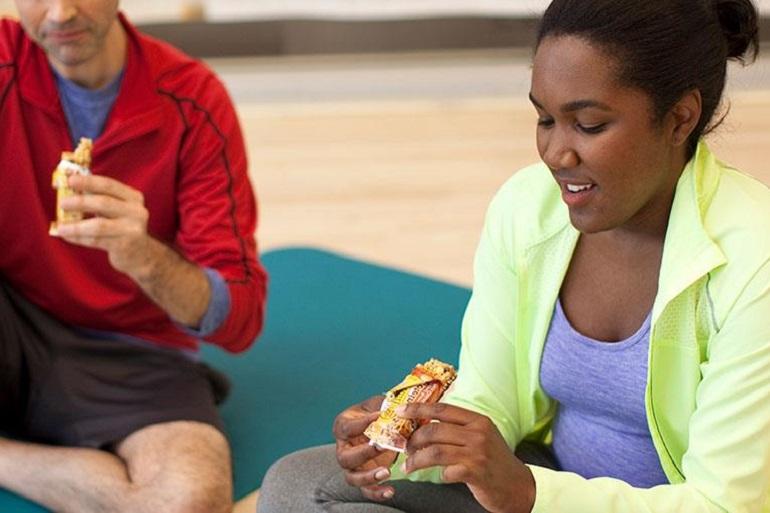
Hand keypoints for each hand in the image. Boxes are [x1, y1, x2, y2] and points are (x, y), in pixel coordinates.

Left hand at [54, 174, 151, 276]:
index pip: (109, 185)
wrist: (141, 254)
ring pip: (99, 225)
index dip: (88, 182)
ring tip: (61, 227)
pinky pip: (96, 240)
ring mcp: (132, 229)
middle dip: (80, 202)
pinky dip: (79, 238)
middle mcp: (136, 211)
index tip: (70, 180)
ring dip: (76, 225)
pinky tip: (67, 237)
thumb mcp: (117, 209)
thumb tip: (70, 188)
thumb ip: (100, 197)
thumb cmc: (121, 227)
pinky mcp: (124, 245)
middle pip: (104, 203)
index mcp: (133, 197)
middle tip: (62, 203)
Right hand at [333, 396, 397, 500]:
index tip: (380, 416)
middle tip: (382, 446)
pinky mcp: (364, 478)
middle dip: (363, 453)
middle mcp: (343, 448)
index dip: (362, 423)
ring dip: (368, 477)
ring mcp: (352, 466)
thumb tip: (399, 408)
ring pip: (352, 477)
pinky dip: (377, 493)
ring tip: (387, 472)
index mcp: (343, 426)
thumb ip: (385, 405)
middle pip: (344, 458)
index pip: (347, 428)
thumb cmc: (375, 413)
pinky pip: (366, 490)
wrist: (380, 427)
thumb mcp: (378, 404)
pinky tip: (391, 490)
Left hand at [399, 403, 535, 512]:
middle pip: (434, 430)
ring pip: (435, 451)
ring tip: (408, 466)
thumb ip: (459, 428)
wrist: (519, 486)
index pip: (442, 409)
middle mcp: (478, 433)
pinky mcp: (476, 473)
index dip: (418, 408)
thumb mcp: (482, 436)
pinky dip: (438, 475)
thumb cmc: (495, 461)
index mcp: (477, 420)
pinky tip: (439, 477)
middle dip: (414, 439)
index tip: (400, 411)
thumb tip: (425, 424)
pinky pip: (446, 472)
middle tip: (405, 448)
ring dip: (416, 460)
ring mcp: (477, 453)